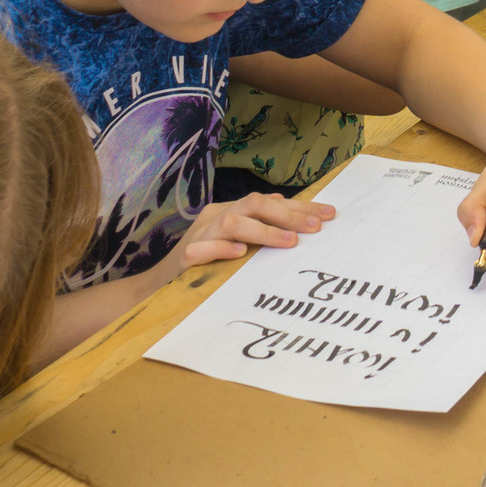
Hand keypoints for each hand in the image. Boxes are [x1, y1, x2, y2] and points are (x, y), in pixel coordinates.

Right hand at [173, 191, 335, 265]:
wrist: (156, 285)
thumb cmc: (202, 263)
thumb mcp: (233, 241)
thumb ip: (256, 226)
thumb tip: (286, 208)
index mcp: (228, 210)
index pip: (269, 202)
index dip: (300, 208)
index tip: (329, 216)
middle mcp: (214, 217)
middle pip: (253, 203)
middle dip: (288, 214)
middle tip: (315, 229)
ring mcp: (199, 235)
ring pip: (232, 221)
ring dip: (263, 231)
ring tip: (289, 242)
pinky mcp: (184, 258)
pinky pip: (202, 249)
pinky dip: (221, 249)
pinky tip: (239, 254)